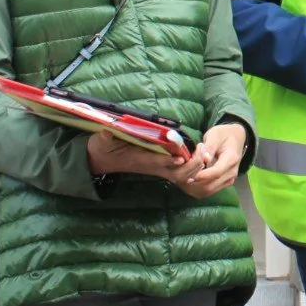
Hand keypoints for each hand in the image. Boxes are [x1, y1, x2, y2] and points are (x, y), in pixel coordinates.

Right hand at [86, 129, 206, 186]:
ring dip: (195, 165)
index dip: (168, 161)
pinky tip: (201, 154)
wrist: (103, 160)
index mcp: (139, 159)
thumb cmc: (104, 149)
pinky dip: (193, 166)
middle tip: (201, 149)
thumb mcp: (101, 142)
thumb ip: (105, 137)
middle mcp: (152, 166)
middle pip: (176, 174)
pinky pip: (181, 171)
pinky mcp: (162, 166)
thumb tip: (106, 131)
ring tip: (203, 150)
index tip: (180, 158)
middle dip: (190, 165)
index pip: (156, 163)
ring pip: (181, 175)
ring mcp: (158, 168)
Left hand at [182, 122, 246, 198]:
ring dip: (193, 188)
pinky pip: (209, 191)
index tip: (188, 176)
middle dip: (194, 183)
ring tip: (183, 178)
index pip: (216, 172)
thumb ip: (209, 146)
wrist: (236, 138)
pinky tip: (190, 180)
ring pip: (208, 191)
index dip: (201, 176)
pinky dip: (197, 189)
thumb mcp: (215, 135)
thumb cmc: (224, 135)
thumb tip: (204, 159)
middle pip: (211, 185)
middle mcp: (232, 173)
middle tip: (181, 175)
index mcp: (231, 159)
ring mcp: (228, 180)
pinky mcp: (224, 184)